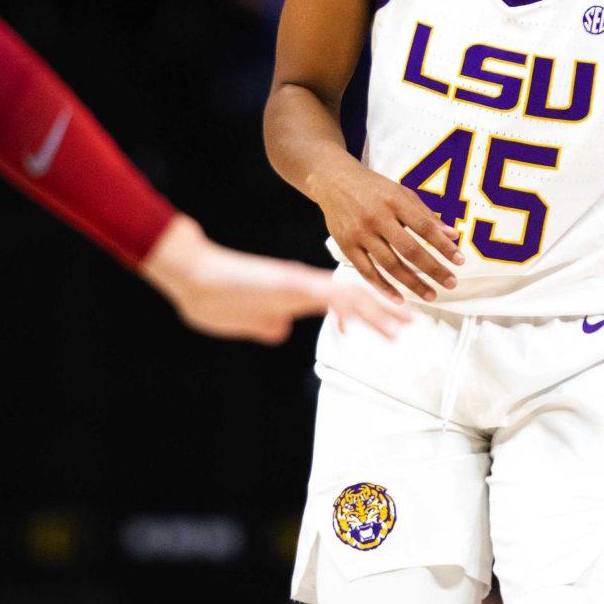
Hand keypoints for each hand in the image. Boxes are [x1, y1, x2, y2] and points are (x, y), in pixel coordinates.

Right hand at [140, 216, 410, 343]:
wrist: (193, 273)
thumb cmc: (212, 296)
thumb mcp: (246, 319)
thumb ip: (265, 323)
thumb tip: (282, 330)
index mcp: (293, 292)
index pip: (337, 304)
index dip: (364, 316)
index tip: (386, 329)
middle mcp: (303, 285)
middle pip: (352, 299)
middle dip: (383, 314)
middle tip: (410, 324)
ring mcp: (299, 284)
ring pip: (350, 297)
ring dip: (378, 313)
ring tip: (403, 325)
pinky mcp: (291, 285)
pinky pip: (330, 296)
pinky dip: (354, 306)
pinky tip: (372, 314)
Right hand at [308, 156, 462, 302]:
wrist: (333, 180)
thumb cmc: (373, 188)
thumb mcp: (401, 192)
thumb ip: (426, 214)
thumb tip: (452, 235)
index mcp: (394, 200)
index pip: (424, 227)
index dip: (443, 246)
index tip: (460, 261)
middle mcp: (377, 217)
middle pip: (409, 249)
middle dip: (433, 269)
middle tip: (450, 283)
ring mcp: (360, 233)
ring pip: (389, 264)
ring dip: (412, 283)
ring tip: (430, 295)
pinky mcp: (346, 245)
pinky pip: (367, 272)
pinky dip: (384, 288)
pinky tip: (399, 299)